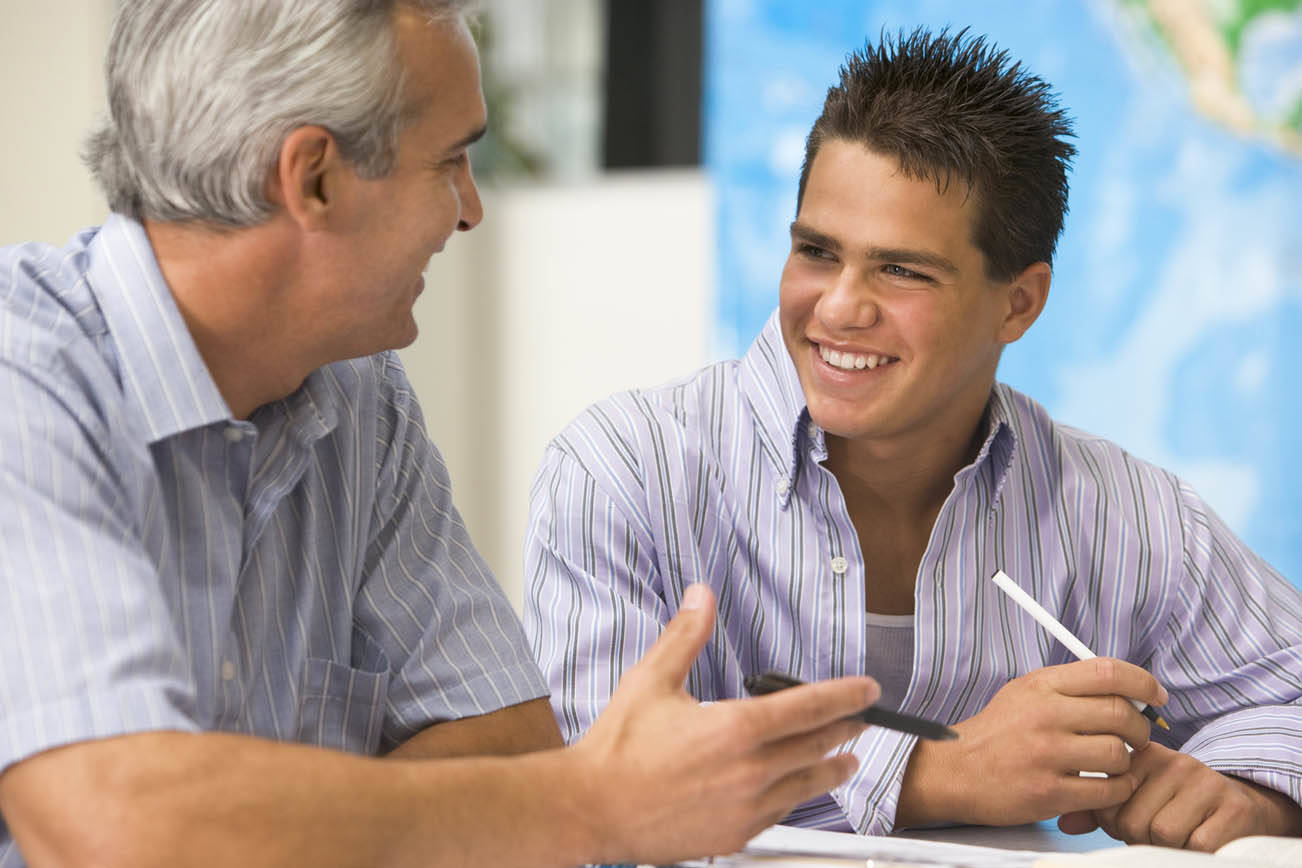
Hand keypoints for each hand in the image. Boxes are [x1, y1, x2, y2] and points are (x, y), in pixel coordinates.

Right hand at [569, 583, 879, 864]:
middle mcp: (750, 771)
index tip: (868, 690)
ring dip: (832, 768)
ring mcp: (745, 808)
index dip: (846, 695)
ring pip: (806, 785)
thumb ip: (685, 636)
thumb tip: (701, 596)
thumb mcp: (650, 680)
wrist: (591, 809)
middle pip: (816, 746)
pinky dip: (796, 797)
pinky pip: (781, 814)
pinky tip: (796, 791)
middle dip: (845, 729)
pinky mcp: (734, 835)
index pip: (810, 706)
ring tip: (846, 761)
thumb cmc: (616, 749)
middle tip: (862, 720)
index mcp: (735, 728)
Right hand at [897, 657, 1167, 826]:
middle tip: (1137, 737)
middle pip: (1121, 714)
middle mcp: (1045, 715)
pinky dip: (1118, 791)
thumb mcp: (1024, 692)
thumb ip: (1069, 688)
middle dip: (1140, 728)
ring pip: (1118, 754)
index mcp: (1041, 685)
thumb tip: (1124, 689)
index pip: (1108, 672)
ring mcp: (1047, 755)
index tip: (1156, 696)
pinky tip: (1108, 786)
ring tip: (1115, 765)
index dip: (1143, 682)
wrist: (956, 771)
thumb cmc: (996, 733)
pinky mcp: (1049, 792)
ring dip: (1127, 762)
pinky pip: (1108, 791)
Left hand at [1058, 741, 1301, 849]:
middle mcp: (1174, 762)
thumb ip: (1100, 809)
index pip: (1108, 797)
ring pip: (1161, 832)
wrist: (1243, 807)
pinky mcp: (1232, 808)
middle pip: (1132, 820)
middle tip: (1153, 835)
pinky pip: (1196, 844)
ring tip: (1176, 837)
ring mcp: (1205, 783)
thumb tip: (1064, 823)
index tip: (1127, 822)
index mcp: (1144, 756)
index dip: (1112, 822)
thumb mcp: (1139, 799)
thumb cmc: (1179, 805)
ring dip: (1165, 847)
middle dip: (1138, 838)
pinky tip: (1199, 840)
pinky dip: (1193, 852)